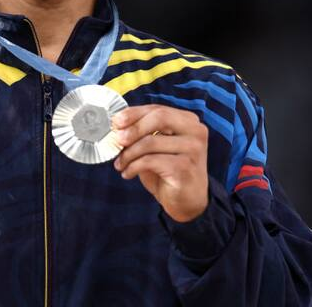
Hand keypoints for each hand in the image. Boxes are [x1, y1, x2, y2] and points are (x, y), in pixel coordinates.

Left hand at [112, 104, 208, 221]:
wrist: (187, 202)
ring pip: (151, 142)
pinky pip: (151, 161)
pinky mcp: (185, 168)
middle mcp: (196, 131)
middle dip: (133, 128)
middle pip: (159, 118)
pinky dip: (133, 166)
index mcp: (188, 121)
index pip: (158, 109)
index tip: (116, 121)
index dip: (134, 113)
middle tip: (117, 140)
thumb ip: (143, 132)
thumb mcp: (155, 147)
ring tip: (120, 163)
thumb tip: (117, 124)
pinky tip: (128, 173)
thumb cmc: (169, 171)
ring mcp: (193, 149)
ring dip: (129, 153)